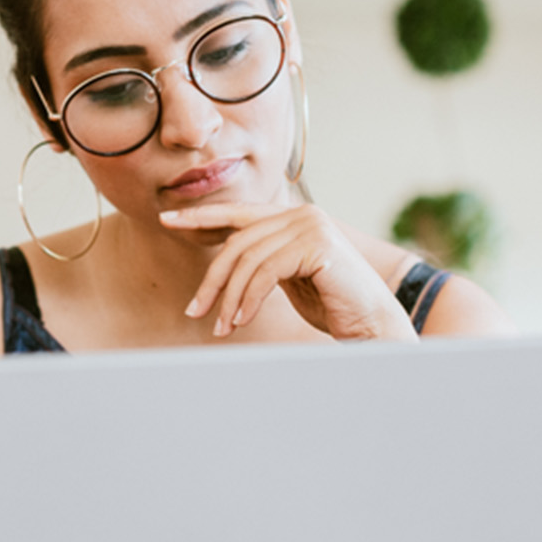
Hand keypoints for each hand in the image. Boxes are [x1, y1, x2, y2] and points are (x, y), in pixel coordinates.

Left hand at [160, 203, 415, 341]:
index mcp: (293, 217)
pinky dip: (247, 299)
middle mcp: (302, 214)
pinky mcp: (316, 245)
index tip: (169, 221)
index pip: (239, 214)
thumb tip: (225, 265)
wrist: (372, 324)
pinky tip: (241, 320)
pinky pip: (265, 272)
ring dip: (229, 298)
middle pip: (237, 242)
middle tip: (195, 310)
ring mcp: (311, 226)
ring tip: (222, 327)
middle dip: (212, 279)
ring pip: (248, 260)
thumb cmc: (331, 305)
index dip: (202, 216)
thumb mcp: (288, 278)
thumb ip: (263, 262)